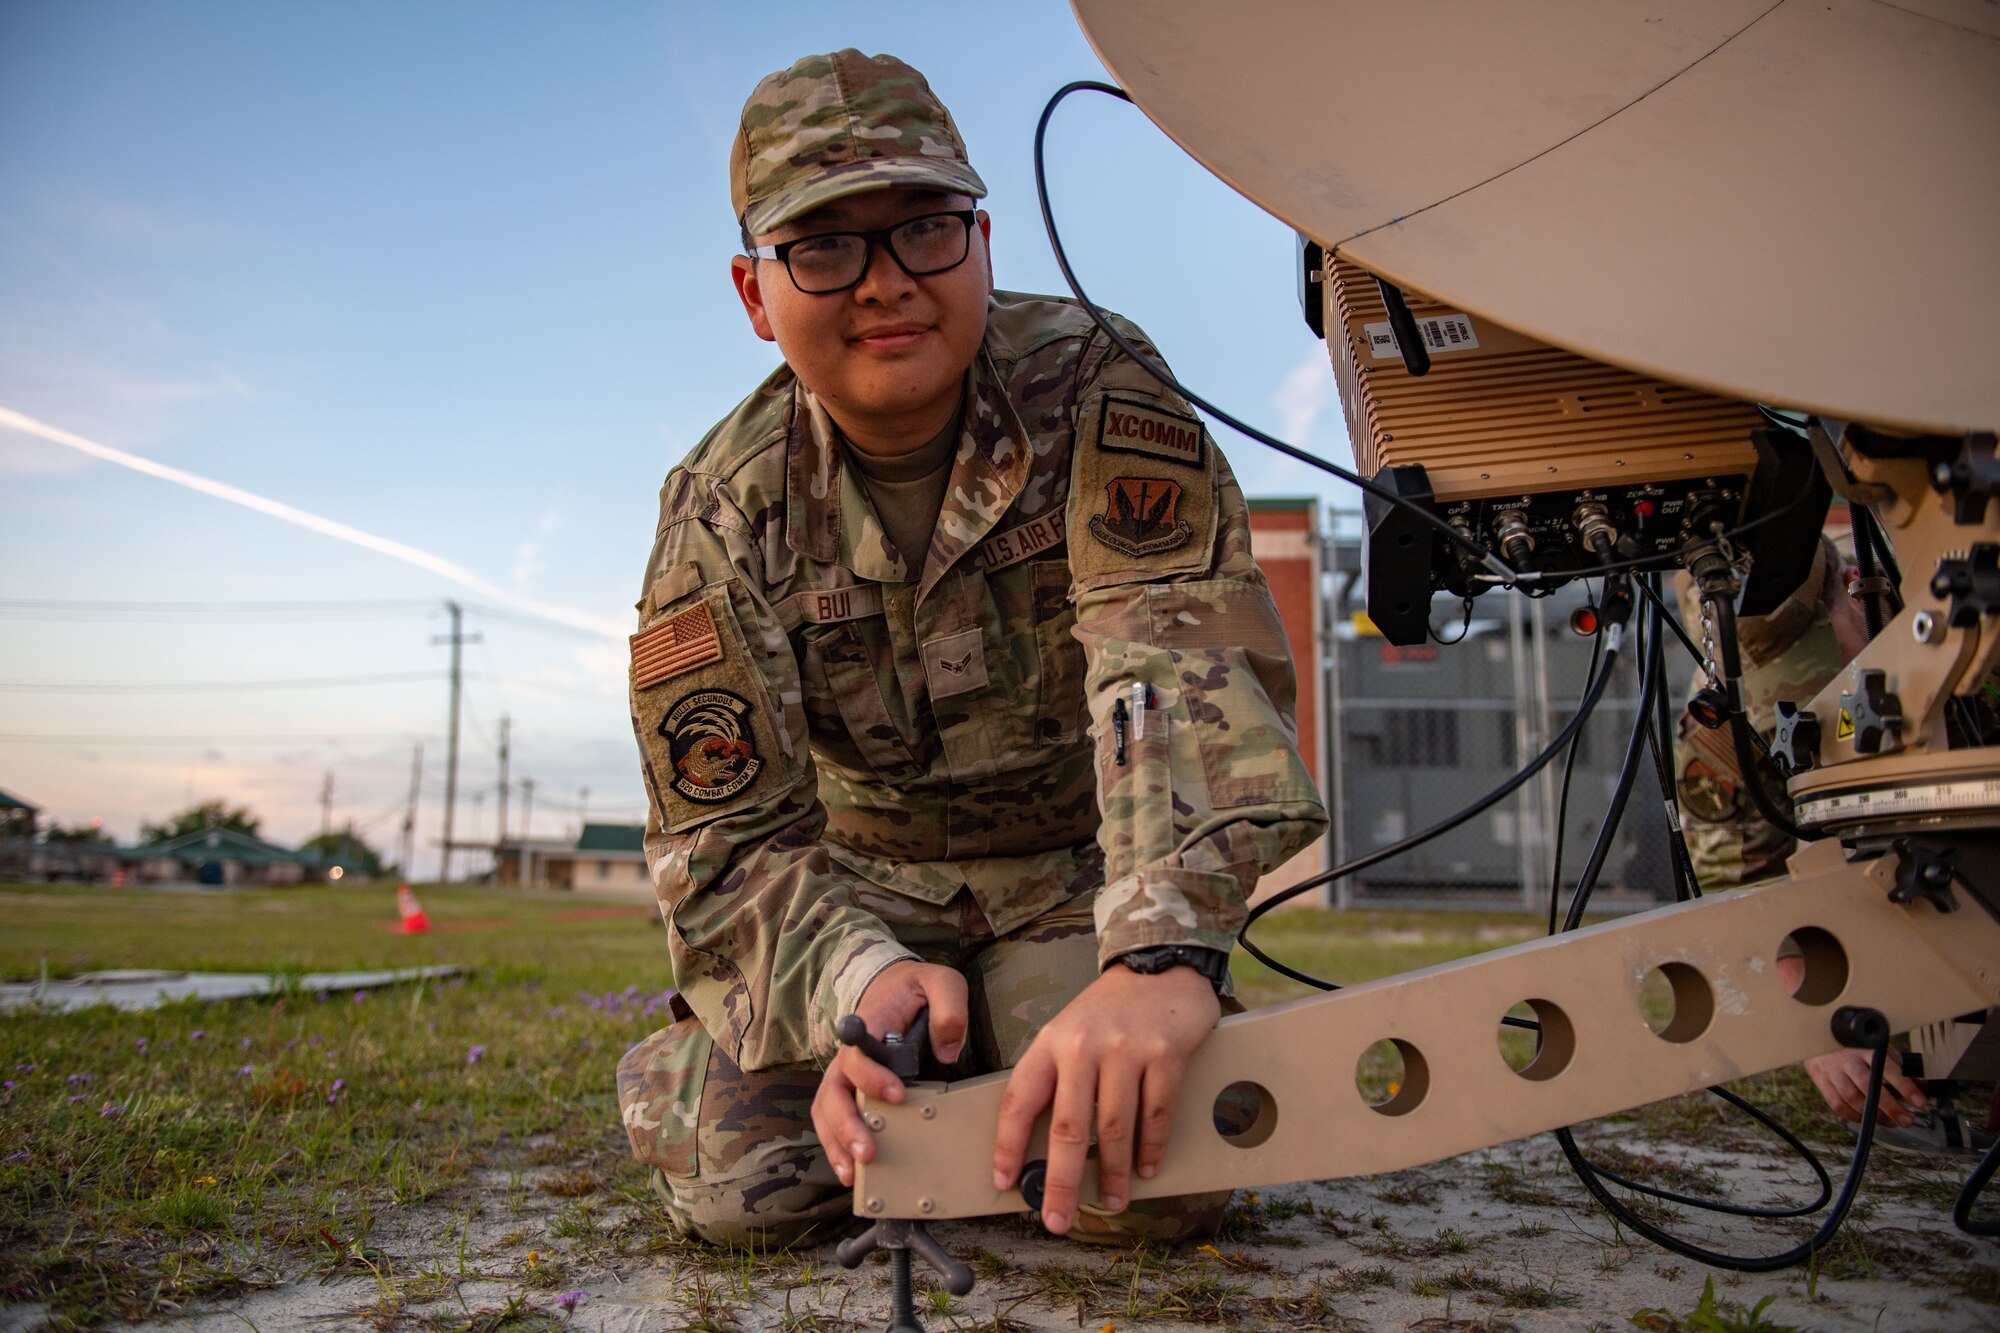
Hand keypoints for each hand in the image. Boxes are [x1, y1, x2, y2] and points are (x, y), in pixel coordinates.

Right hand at [811, 960, 966, 1188]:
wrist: (893, 986)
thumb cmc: (917, 988)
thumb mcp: (942, 981)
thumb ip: (949, 1008)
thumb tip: (946, 1051)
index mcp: (870, 1026)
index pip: (859, 1056)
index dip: (872, 1078)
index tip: (898, 1096)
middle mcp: (850, 1054)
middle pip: (834, 1092)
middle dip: (847, 1126)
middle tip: (868, 1153)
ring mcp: (846, 1073)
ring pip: (827, 1110)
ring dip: (836, 1142)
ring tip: (852, 1174)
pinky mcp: (851, 1088)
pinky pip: (833, 1117)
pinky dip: (836, 1144)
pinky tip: (849, 1170)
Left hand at [991, 964, 1219, 1234]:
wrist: (1159, 968)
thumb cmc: (1108, 1011)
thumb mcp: (1068, 1032)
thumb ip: (1055, 1079)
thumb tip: (1042, 1146)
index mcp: (1051, 1042)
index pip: (1019, 1100)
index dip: (1007, 1145)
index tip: (1004, 1181)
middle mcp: (1084, 1045)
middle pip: (1068, 1128)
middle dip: (1061, 1182)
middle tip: (1057, 1218)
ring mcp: (1126, 1049)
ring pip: (1115, 1128)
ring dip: (1113, 1174)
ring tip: (1112, 1201)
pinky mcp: (1166, 1054)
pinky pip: (1156, 1114)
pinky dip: (1151, 1148)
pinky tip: (1146, 1168)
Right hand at [1776, 953, 1926, 1126]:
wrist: (1815, 1033)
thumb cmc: (1853, 1042)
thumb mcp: (1876, 1045)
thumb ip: (1898, 1065)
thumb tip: (1922, 1087)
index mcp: (1865, 1047)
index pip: (1889, 1068)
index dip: (1906, 1086)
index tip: (1920, 1102)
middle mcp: (1848, 1058)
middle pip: (1869, 1086)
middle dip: (1890, 1107)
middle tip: (1906, 1120)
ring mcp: (1832, 1070)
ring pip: (1851, 1097)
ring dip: (1873, 1115)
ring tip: (1890, 1122)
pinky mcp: (1820, 1080)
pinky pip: (1836, 1103)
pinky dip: (1852, 1115)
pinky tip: (1865, 1119)